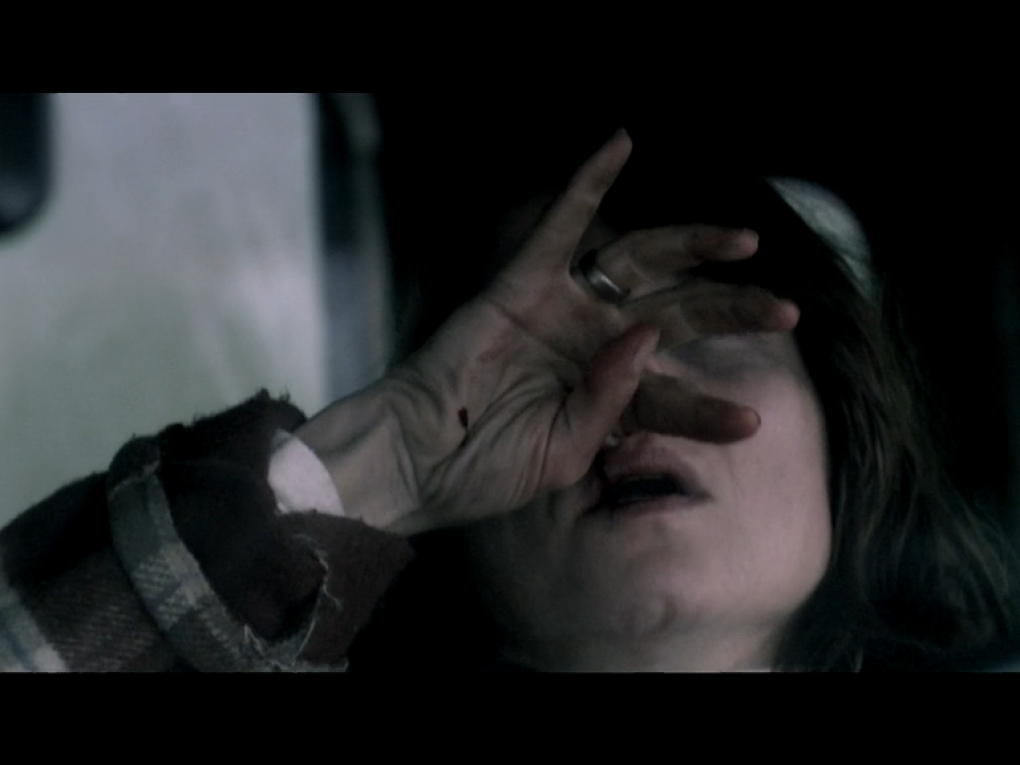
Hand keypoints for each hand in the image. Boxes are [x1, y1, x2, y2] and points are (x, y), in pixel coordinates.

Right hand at [298, 132, 797, 534]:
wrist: (419, 459)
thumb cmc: (486, 470)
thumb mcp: (565, 454)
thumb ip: (612, 401)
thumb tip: (647, 337)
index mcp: (607, 396)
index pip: (672, 393)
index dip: (710, 408)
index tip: (749, 423)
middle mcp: (593, 345)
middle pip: (677, 315)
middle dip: (731, 311)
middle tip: (786, 312)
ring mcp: (562, 309)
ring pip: (640, 262)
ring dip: (693, 246)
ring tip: (745, 243)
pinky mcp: (523, 283)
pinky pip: (561, 224)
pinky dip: (589, 183)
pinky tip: (622, 142)